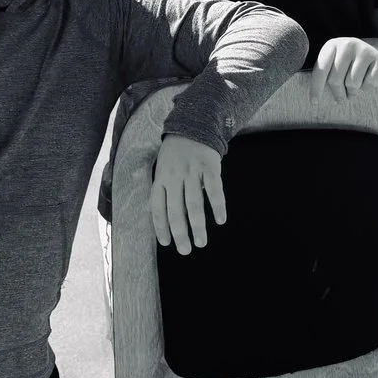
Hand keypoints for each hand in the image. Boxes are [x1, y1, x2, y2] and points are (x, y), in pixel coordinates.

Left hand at [150, 132, 226, 254]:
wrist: (194, 126)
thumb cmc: (176, 154)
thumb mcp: (162, 169)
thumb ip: (163, 191)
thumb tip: (163, 220)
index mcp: (161, 179)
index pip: (157, 208)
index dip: (161, 227)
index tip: (167, 243)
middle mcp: (174, 177)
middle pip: (175, 211)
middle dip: (180, 234)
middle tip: (185, 251)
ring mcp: (192, 172)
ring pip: (194, 204)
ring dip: (198, 226)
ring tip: (201, 242)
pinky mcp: (209, 167)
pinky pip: (214, 190)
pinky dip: (217, 206)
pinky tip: (220, 220)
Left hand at [314, 35, 377, 99]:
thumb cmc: (351, 60)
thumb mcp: (335, 60)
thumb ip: (325, 72)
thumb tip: (315, 97)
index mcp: (332, 44)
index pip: (321, 69)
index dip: (316, 87)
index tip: (313, 101)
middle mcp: (347, 44)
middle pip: (336, 80)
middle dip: (338, 93)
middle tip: (340, 97)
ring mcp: (365, 50)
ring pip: (353, 84)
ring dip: (353, 91)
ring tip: (354, 87)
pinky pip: (369, 84)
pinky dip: (367, 88)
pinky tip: (367, 80)